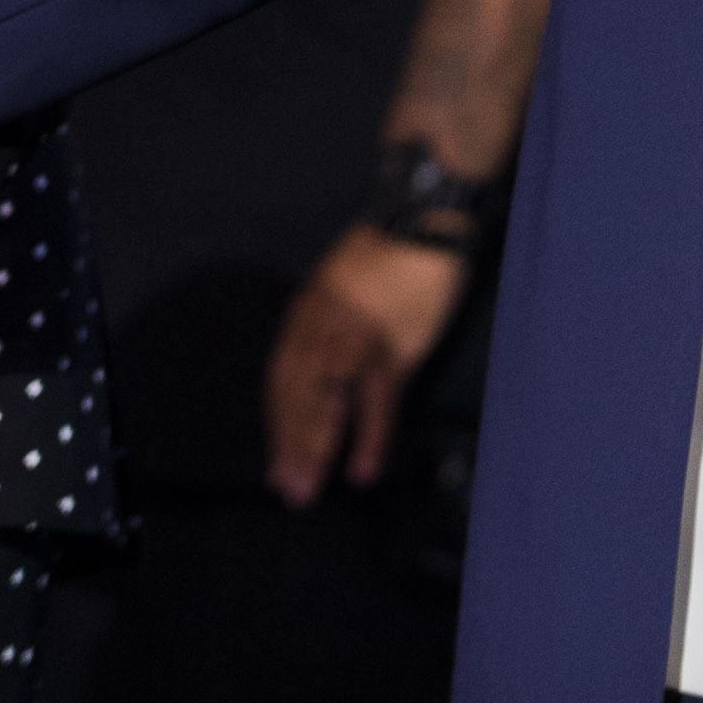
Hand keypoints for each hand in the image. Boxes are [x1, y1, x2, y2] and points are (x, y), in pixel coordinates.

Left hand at [262, 224, 467, 505]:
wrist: (426, 212)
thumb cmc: (392, 249)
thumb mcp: (347, 284)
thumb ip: (335, 323)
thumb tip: (331, 368)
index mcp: (310, 308)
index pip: (284, 374)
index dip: (279, 419)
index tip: (276, 458)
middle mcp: (324, 322)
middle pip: (298, 391)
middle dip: (290, 442)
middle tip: (286, 489)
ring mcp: (358, 333)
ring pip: (327, 398)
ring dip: (315, 446)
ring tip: (309, 489)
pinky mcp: (395, 342)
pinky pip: (376, 398)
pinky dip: (368, 436)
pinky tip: (362, 468)